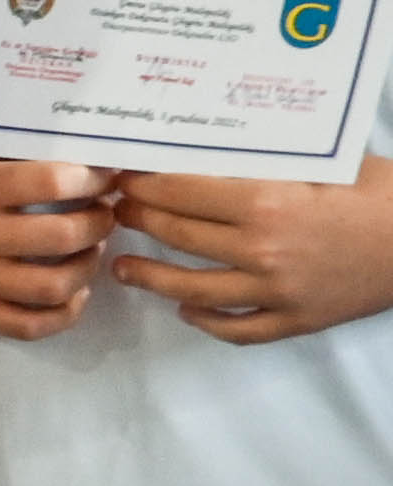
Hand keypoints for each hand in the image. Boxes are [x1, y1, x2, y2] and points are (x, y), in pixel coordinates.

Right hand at [0, 155, 114, 336]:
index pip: (53, 182)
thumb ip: (6, 165)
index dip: (93, 179)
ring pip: (54, 285)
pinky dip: (63, 314)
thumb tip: (77, 163)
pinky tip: (72, 294)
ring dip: (88, 266)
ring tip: (89, 251)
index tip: (105, 177)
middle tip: (104, 213)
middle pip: (65, 235)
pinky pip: (27, 325)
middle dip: (100, 222)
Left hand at [110, 162, 392, 342]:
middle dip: (139, 220)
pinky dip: (206, 320)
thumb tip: (202, 156)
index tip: (121, 177)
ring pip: (191, 288)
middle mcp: (261, 249)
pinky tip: (186, 309)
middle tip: (118, 212)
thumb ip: (261, 165)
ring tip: (122, 268)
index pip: (177, 191)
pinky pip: (238, 329)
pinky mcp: (297, 319)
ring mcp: (276, 290)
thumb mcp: (318, 165)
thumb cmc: (380, 190)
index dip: (142, 184)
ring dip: (149, 277)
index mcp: (264, 202)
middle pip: (178, 234)